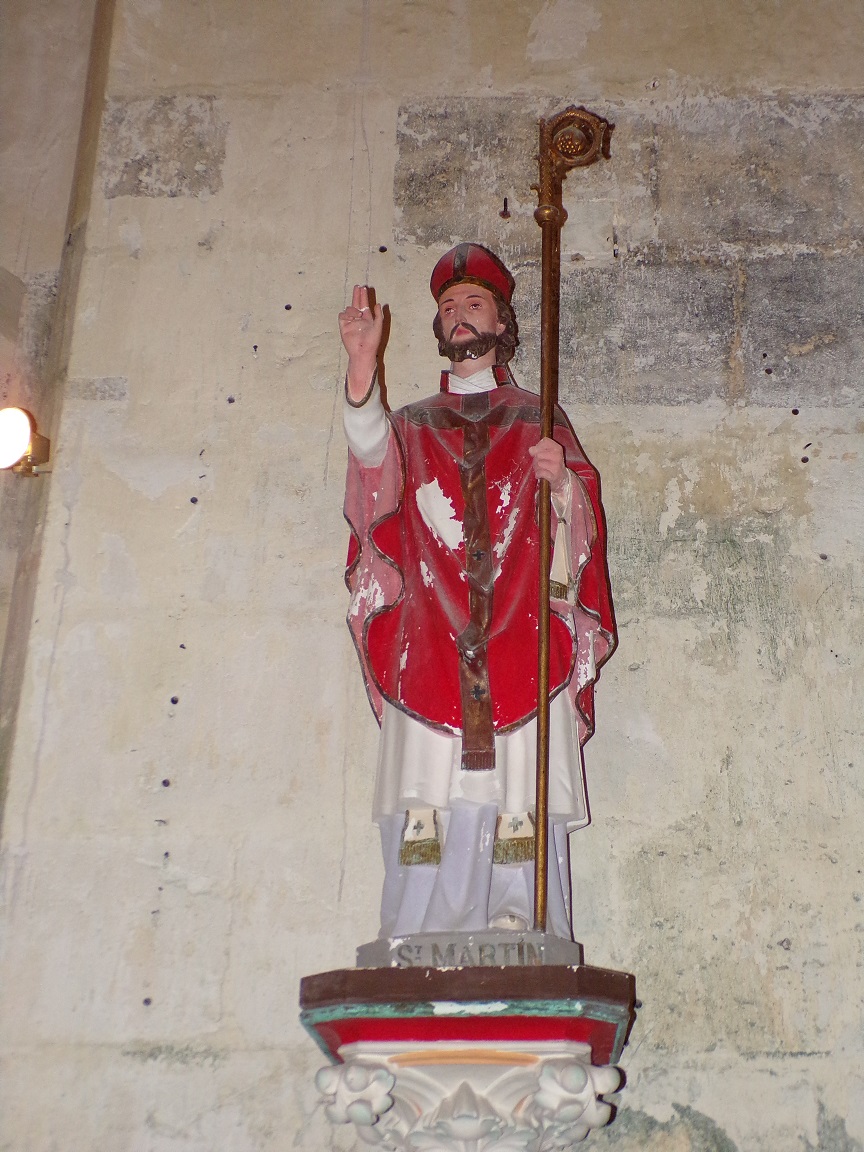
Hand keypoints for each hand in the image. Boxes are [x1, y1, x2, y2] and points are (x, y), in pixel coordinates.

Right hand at [339, 285, 384, 399]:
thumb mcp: (378, 327)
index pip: (364, 304)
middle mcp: (358, 319)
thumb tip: (377, 304)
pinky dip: (346, 315)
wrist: (363, 352)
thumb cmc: (372, 341)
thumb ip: (378, 315)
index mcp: (367, 318)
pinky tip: (351, 318)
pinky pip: (342, 316)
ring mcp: (350, 322)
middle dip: (356, 295)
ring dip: (353, 309)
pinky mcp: (343, 327)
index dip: (363, 296)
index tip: (363, 288)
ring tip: (358, 315)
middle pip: (356, 303)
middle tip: (357, 287)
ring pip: (349, 309)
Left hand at [528, 437, 567, 494]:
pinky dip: (538, 474)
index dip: (538, 446)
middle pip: (538, 454)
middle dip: (536, 459)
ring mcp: (556, 466)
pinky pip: (540, 473)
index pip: (545, 441)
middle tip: (539, 462)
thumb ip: (538, 449)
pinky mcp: (554, 476)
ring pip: (539, 463)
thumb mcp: (547, 454)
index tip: (538, 451)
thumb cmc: (552, 464)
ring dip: (536, 467)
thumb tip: (531, 449)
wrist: (562, 478)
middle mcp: (558, 456)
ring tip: (540, 469)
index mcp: (557, 448)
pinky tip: (540, 474)